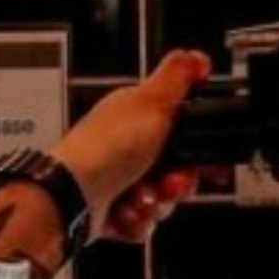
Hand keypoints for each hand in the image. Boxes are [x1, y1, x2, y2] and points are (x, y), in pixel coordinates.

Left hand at [60, 50, 213, 241]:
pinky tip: (127, 210)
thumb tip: (196, 56)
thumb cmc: (106, 148)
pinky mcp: (111, 210)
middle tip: (169, 182)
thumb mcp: (151, 102)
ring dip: (157, 203)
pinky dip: (137, 220)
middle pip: (177, 172)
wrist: (72, 195)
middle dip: (178, 183)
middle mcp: (127, 149)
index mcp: (136, 118)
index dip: (199, 151)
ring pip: (162, 201)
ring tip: (140, 198)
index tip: (205, 161)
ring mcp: (118, 181)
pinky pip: (143, 222)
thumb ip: (178, 76)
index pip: (183, 135)